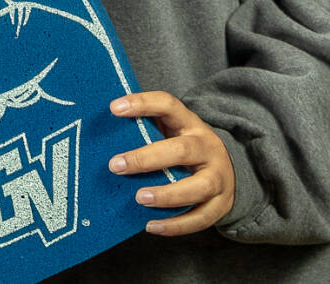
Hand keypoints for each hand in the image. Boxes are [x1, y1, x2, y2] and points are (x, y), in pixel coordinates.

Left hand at [108, 90, 234, 234]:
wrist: (228, 172)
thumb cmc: (184, 148)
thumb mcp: (172, 131)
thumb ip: (146, 129)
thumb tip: (101, 132)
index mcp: (191, 124)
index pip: (168, 105)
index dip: (142, 103)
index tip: (114, 108)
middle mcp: (208, 148)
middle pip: (182, 150)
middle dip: (147, 159)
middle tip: (116, 166)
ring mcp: (218, 178)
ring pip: (199, 187)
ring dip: (167, 195)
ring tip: (139, 198)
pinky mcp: (221, 205)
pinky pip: (200, 218)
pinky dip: (176, 225)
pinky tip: (151, 226)